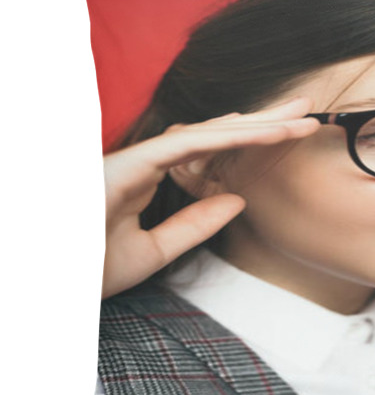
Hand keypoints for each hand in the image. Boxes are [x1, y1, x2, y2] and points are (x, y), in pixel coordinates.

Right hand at [101, 96, 319, 298]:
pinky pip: (186, 146)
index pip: (209, 152)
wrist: (47, 286)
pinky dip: (227, 139)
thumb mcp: (154, 251)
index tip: (289, 133)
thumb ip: (194, 223)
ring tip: (301, 117)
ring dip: (257, 125)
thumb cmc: (86, 268)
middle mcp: (145, 161)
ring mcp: (135, 159)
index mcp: (149, 177)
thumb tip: (237, 200)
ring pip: (207, 134)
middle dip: (263, 120)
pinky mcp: (126, 165)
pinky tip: (265, 133)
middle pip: (216, 133)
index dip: (250, 139)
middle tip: (308, 108)